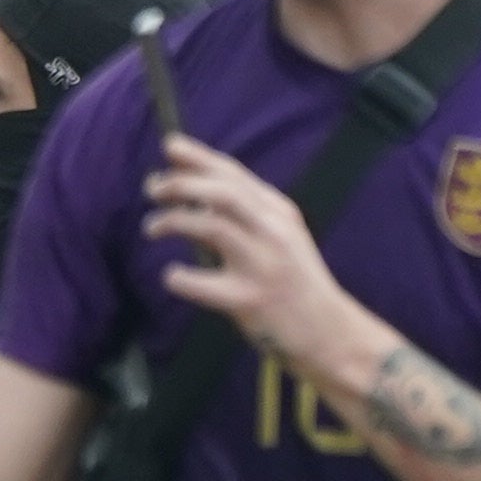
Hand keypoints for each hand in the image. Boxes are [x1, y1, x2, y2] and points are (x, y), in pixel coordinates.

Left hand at [145, 135, 371, 380]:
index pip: (234, 175)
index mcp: (280, 214)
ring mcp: (263, 267)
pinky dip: (179, 276)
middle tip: (153, 189)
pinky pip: (202, 283)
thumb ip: (245, 213)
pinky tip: (172, 275)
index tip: (169, 146)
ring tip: (151, 227)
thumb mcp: (281, 238)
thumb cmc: (295, 283)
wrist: (329, 333)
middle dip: (181, 184)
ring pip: (213, 228)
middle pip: (223, 194)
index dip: (198, 157)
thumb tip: (191, 189)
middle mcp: (274, 234)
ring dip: (173, 222)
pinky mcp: (250, 301)